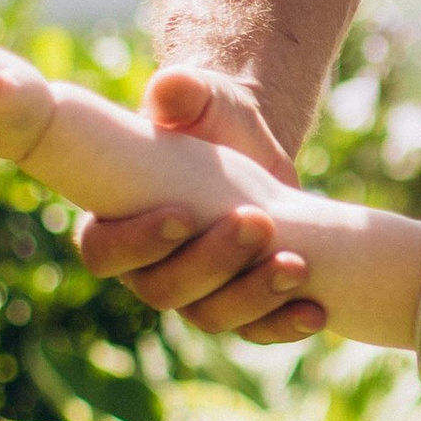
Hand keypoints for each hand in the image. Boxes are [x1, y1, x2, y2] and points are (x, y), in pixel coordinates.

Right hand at [74, 65, 323, 344]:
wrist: (255, 148)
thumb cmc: (211, 119)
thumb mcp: (200, 99)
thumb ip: (181, 94)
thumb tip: (171, 90)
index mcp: (114, 223)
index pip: (105, 252)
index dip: (138, 242)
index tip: (183, 214)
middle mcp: (146, 269)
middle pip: (165, 291)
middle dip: (212, 263)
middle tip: (256, 225)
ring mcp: (194, 295)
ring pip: (213, 317)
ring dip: (254, 297)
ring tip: (295, 264)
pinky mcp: (240, 306)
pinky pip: (256, 331)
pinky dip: (285, 325)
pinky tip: (316, 311)